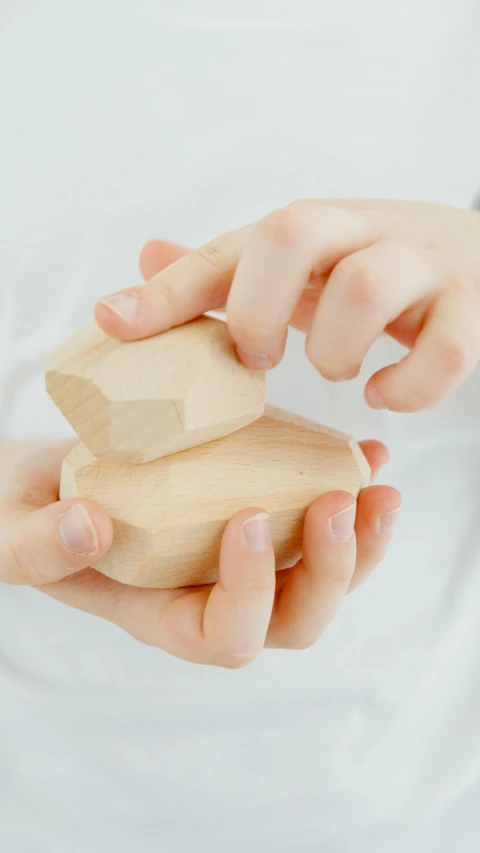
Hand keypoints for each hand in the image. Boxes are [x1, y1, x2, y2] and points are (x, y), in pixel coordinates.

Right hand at [0, 440, 399, 664]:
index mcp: (159, 612)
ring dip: (361, 536)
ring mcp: (236, 554)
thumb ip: (37, 545)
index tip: (247, 517)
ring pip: (319, 575)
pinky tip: (367, 449)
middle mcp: (208, 592)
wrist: (43, 480)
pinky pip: (314, 519)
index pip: (223, 636)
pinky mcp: (252, 509)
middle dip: (331, 570)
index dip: (249, 593)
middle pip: (292, 618)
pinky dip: (349, 488)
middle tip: (341, 501)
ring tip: (377, 479)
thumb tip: (94, 527)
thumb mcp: (10, 532)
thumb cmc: (22, 515)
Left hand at [96, 200, 479, 411]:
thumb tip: (146, 255)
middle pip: (293, 230)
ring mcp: (425, 264)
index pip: (233, 246)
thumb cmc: (377, 270)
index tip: (113, 324)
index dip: (170, 289)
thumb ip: (230, 271)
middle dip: (257, 309)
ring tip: (337, 370)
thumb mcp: (303, 268)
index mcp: (317, 227)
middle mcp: (367, 230)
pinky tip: (385, 394)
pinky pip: (443, 349)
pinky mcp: (473, 307)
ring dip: (335, 349)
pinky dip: (406, 388)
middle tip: (261, 359)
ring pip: (366, 289)